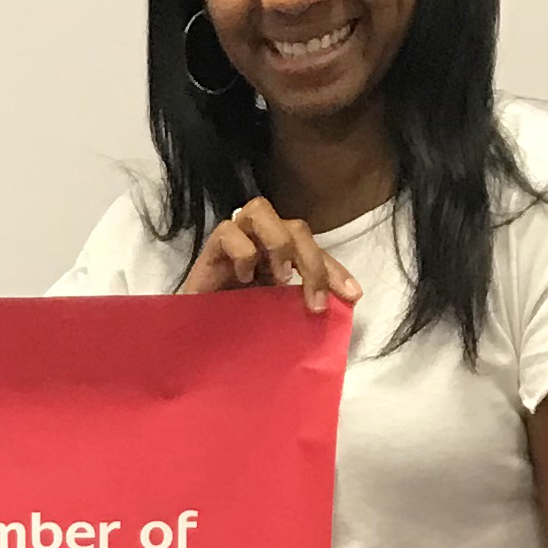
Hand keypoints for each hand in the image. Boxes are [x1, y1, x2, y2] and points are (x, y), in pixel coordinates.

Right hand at [179, 198, 361, 312]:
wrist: (197, 337)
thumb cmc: (236, 324)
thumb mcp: (278, 314)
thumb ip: (302, 302)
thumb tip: (344, 304)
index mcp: (281, 255)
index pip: (315, 250)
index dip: (335, 270)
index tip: (351, 296)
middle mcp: (260, 241)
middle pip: (295, 227)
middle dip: (311, 260)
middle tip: (314, 301)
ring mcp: (235, 239)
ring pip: (260, 210)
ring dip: (278, 243)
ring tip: (280, 277)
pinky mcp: (210, 248)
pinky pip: (229, 232)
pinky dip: (243, 253)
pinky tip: (244, 278)